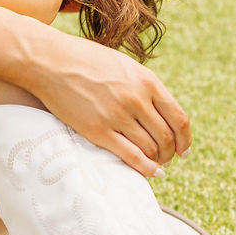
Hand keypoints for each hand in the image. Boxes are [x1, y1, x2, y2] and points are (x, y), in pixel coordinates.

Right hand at [22, 29, 190, 179]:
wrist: (50, 61)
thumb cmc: (86, 61)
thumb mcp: (125, 66)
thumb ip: (145, 87)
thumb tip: (161, 112)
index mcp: (147, 82)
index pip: (179, 119)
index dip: (185, 139)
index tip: (183, 150)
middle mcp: (136, 99)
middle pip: (167, 138)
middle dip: (170, 153)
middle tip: (166, 159)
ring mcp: (117, 116)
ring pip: (151, 149)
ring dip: (157, 161)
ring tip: (153, 164)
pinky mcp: (98, 130)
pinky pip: (131, 156)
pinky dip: (145, 169)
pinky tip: (149, 173)